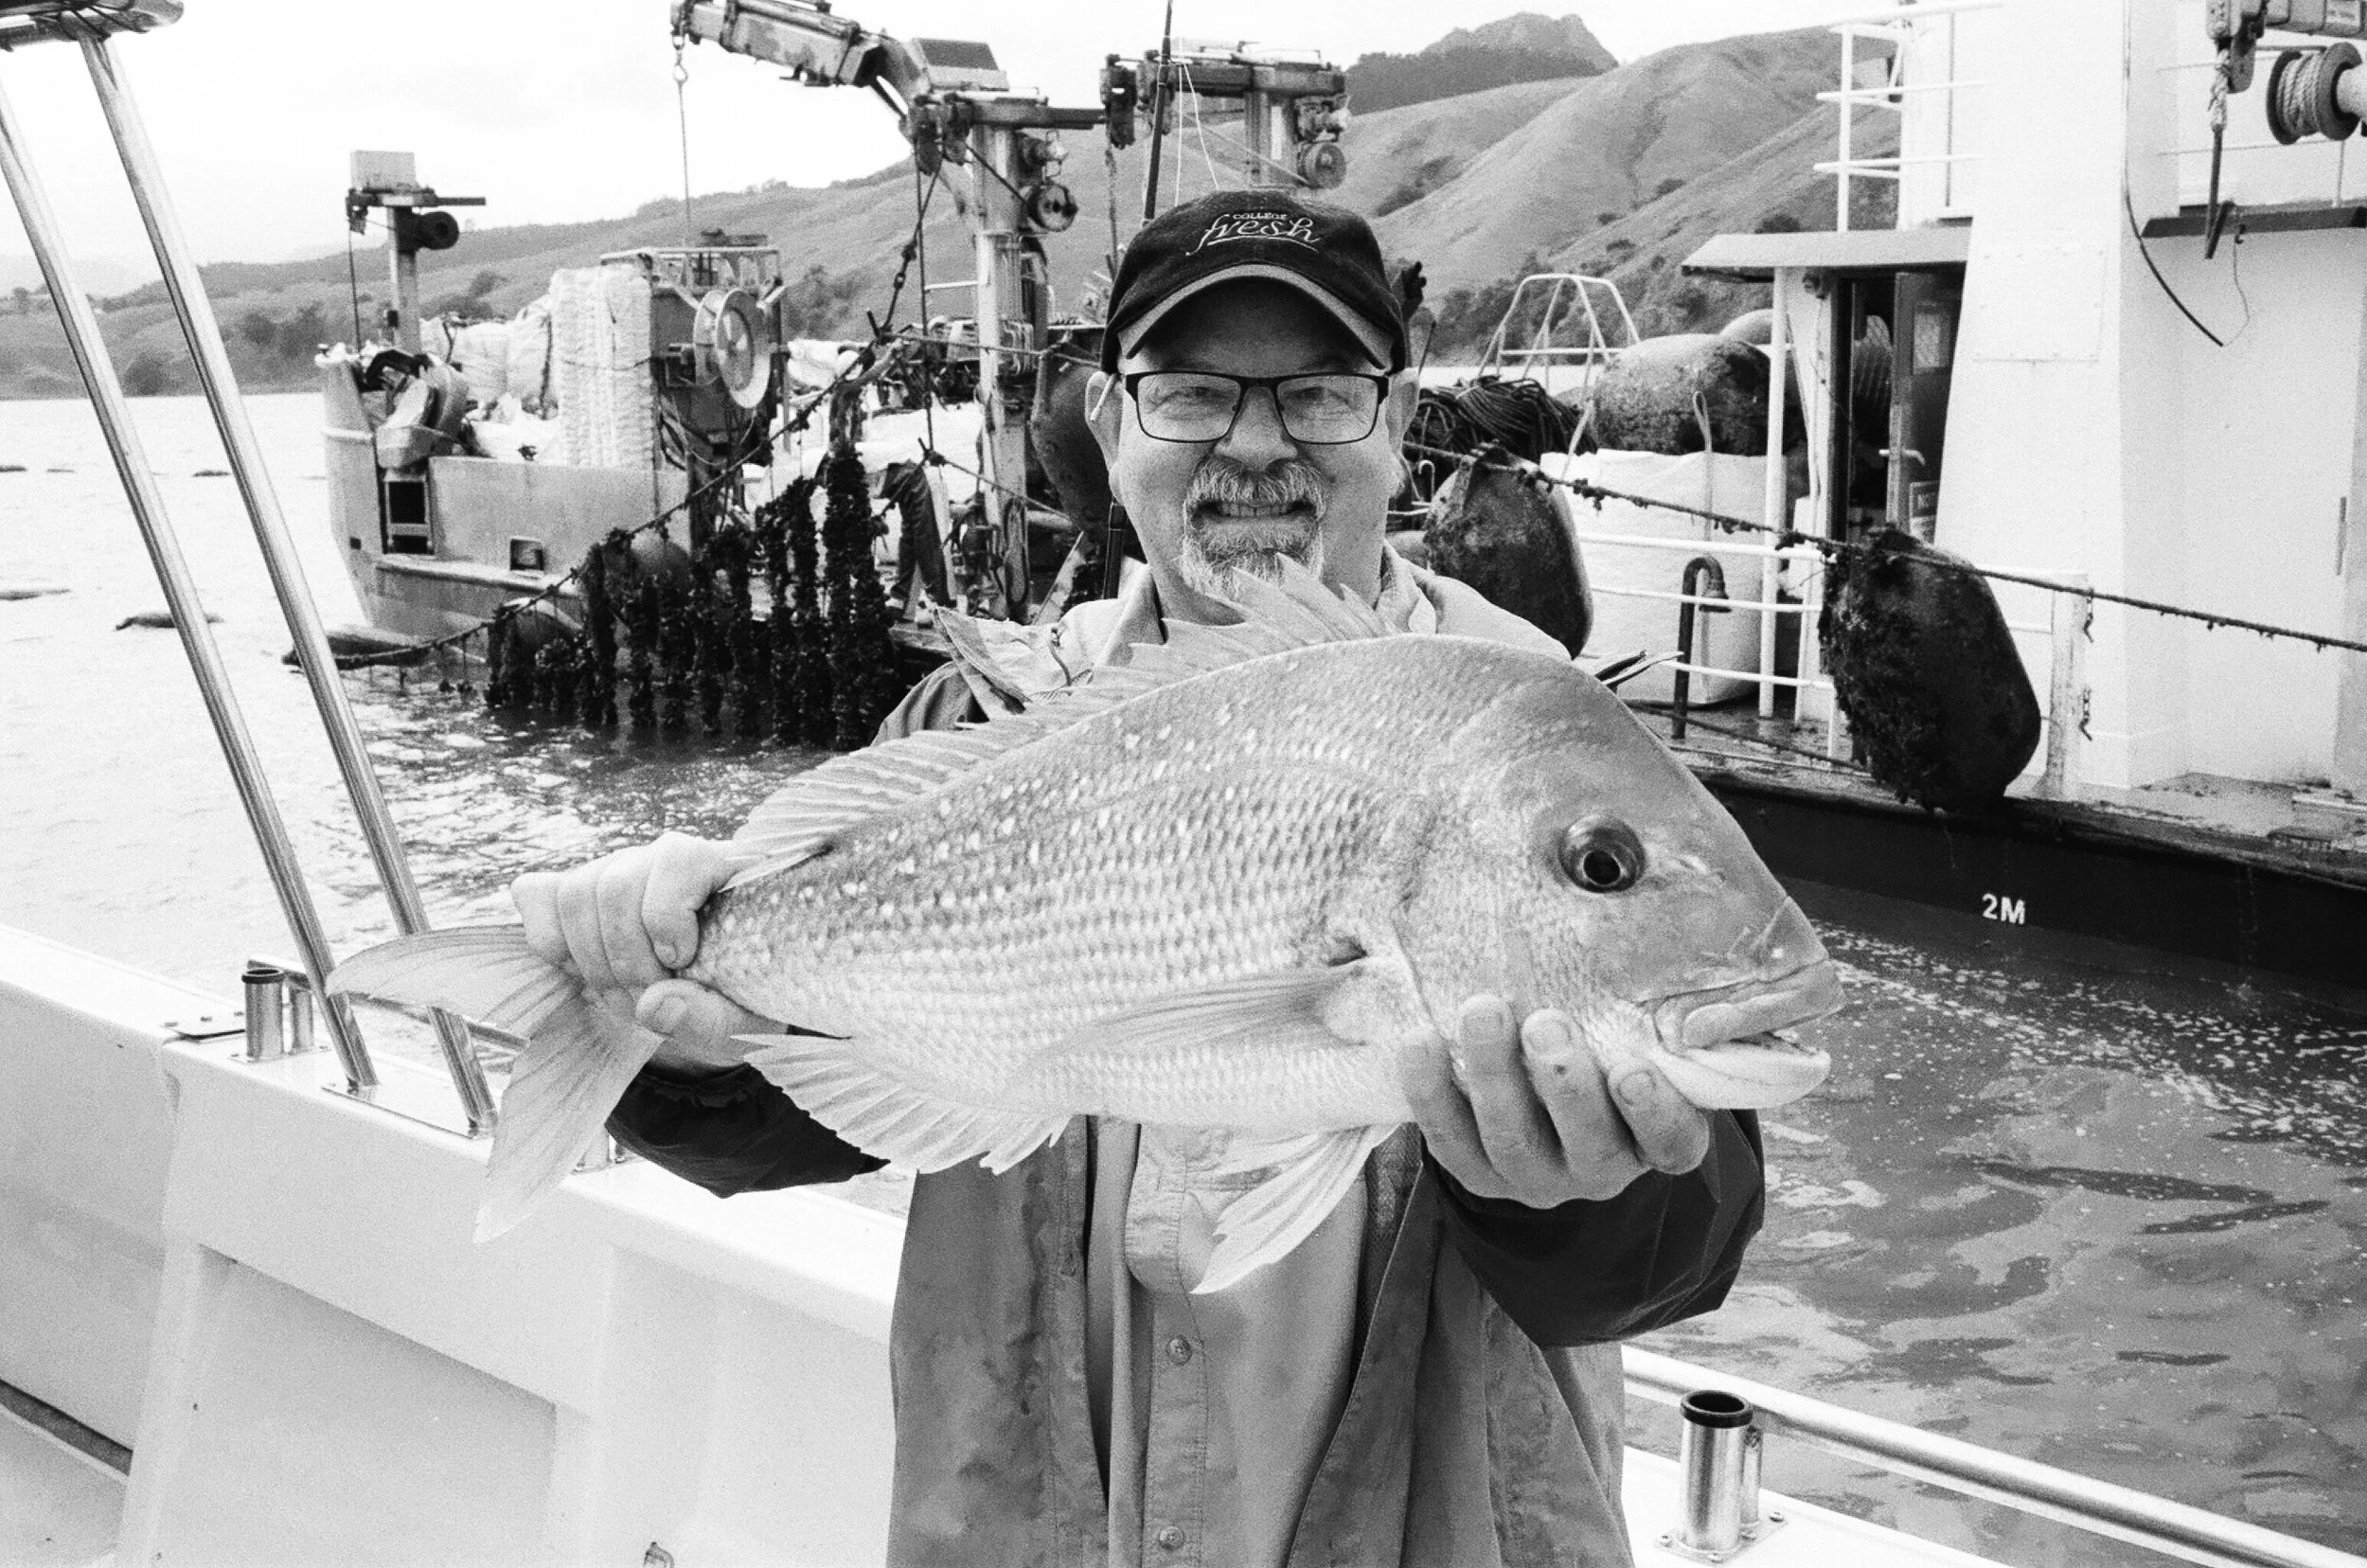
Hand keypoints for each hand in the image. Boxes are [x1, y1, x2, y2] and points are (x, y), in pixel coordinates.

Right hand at [510, 832, 776, 1071]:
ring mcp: (622, 868)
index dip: (667, 916)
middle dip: (624, 960)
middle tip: (647, 1005)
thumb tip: (653, 1005)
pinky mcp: (582, 890)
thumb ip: (710, 1017)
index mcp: (727, 868)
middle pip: (615, 885)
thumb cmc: (744, 1000)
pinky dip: (550, 942)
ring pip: (576, 893)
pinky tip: (586, 974)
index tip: (680, 962)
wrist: (723, 996)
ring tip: (626, 1002)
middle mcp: (669, 857)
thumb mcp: (744, 1021)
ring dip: (593, 962)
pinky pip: (538, 895)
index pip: (678, 859)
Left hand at [1404, 995, 1711, 1207]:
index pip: (1671, 1141)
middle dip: (1566, 1085)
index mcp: (1653, 1139)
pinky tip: (1422, 1040)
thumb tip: (1691, 990)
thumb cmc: (1607, 1042)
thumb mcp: (1644, 1029)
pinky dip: (1432, 1091)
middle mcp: (1600, 1169)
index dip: (1655, 1113)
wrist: (1537, 1086)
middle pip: (1591, 1144)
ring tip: (1484, 1011)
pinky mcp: (1477, 1173)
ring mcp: (1535, 1177)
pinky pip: (1450, 1140)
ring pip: (1513, 1141)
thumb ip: (1666, 1014)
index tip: (1632, 1070)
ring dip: (1495, 1075)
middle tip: (1546, 1024)